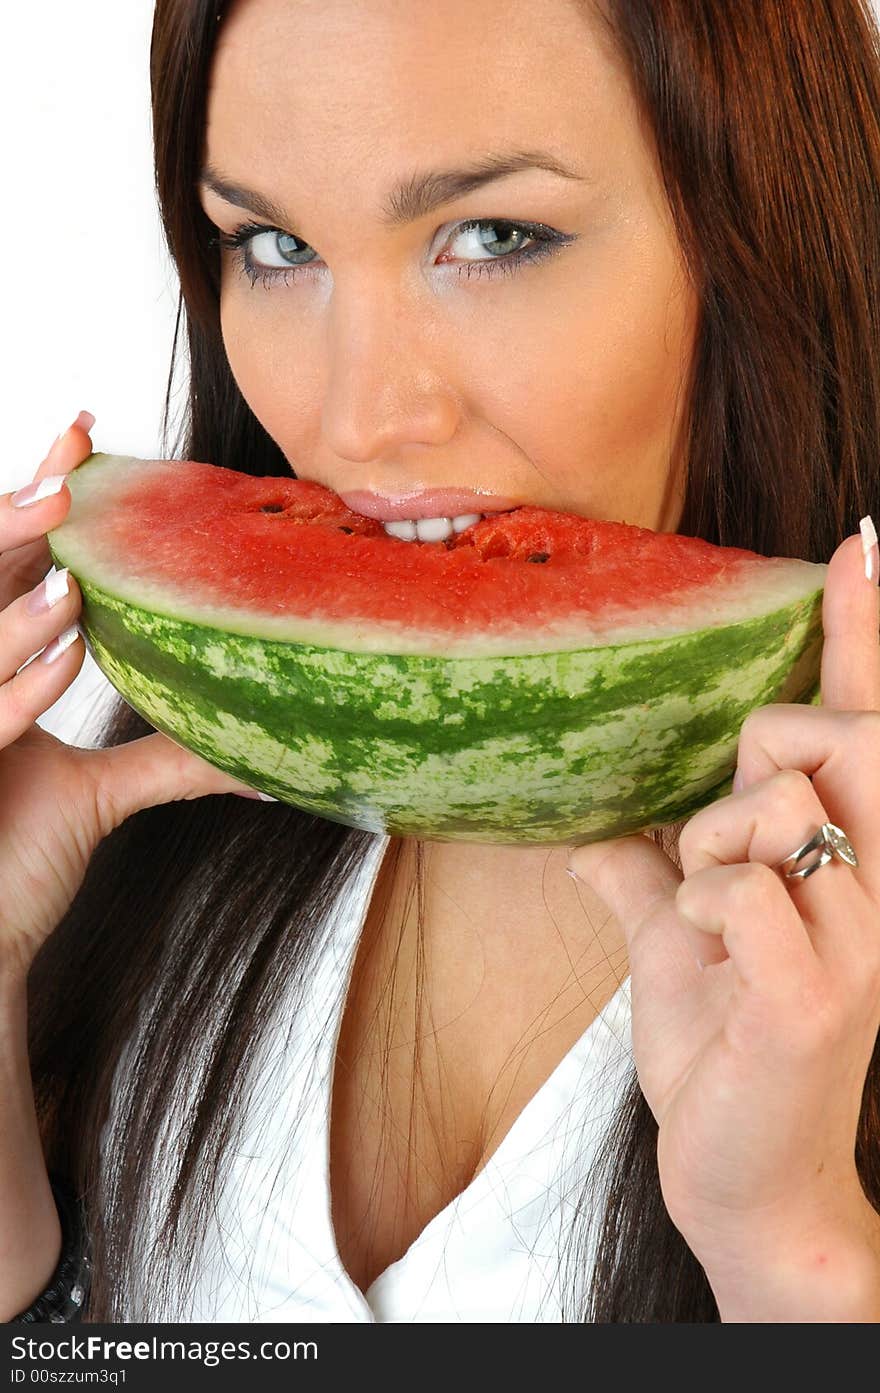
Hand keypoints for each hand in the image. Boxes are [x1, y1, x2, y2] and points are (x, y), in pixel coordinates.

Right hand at [0, 414, 266, 981]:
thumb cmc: (17, 858)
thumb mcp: (99, 797)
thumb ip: (168, 763)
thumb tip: (262, 760)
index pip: (13, 563)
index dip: (40, 499)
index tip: (84, 435)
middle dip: (18, 523)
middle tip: (70, 475)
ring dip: (19, 600)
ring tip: (76, 571)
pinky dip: (18, 684)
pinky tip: (64, 650)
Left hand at [566, 524, 879, 1284]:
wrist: (741, 1176)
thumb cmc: (721, 1050)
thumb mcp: (677, 942)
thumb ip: (649, 874)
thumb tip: (589, 834)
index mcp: (855, 860)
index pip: (869, 720)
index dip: (864, 628)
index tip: (859, 540)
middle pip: (823, 733)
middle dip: (753, 762)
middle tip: (723, 847)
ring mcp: (862, 938)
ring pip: (770, 803)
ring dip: (708, 852)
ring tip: (712, 923)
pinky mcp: (818, 992)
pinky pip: (734, 885)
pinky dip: (694, 909)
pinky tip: (712, 964)